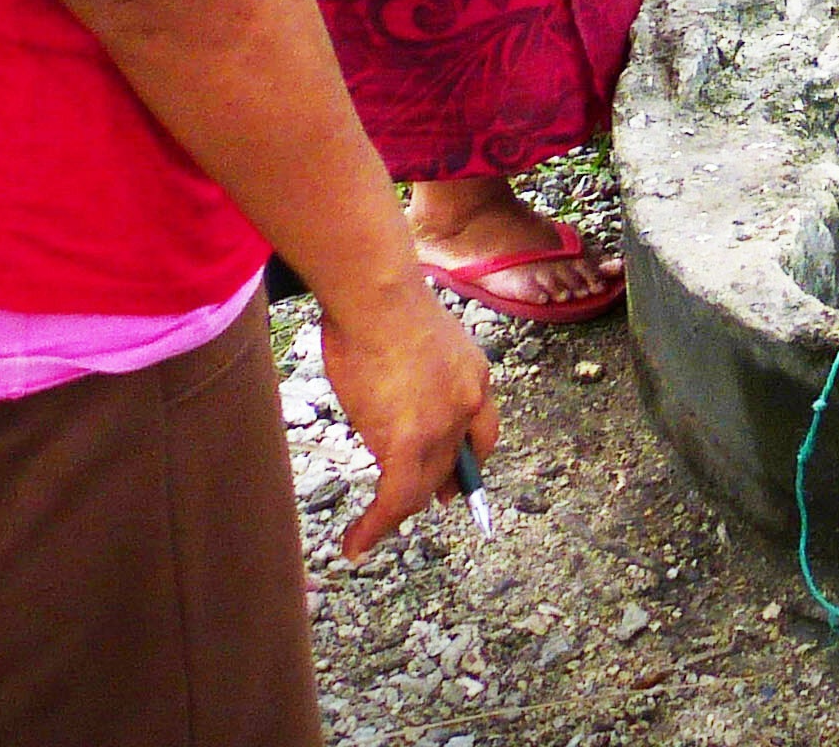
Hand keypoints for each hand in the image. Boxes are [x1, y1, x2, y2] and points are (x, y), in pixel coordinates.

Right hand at [324, 282, 498, 559]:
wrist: (377, 295)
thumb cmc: (381, 299)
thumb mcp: (417, 333)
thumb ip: (415, 366)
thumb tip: (386, 379)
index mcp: (473, 374)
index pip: (482, 431)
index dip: (468, 459)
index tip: (452, 480)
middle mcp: (467, 405)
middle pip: (452, 461)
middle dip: (432, 487)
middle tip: (411, 505)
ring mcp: (441, 428)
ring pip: (422, 485)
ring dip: (396, 511)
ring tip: (370, 532)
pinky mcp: (409, 446)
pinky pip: (394, 500)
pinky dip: (375, 527)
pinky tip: (356, 544)